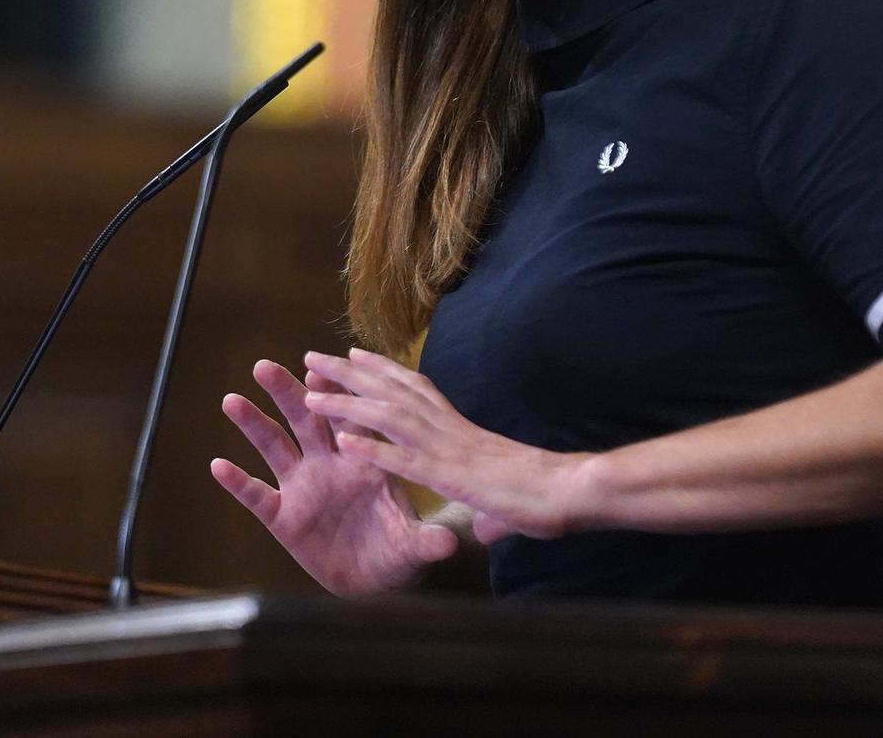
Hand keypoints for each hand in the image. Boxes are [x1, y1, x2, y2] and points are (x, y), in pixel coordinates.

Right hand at [212, 358, 457, 595]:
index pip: (348, 419)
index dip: (335, 396)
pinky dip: (239, 482)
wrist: (373, 579)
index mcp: (362, 461)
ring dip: (253, 424)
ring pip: (275, 447)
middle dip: (286, 393)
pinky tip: (219, 466)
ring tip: (232, 401)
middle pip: (305, 421)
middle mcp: (328, 464)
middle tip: (265, 367)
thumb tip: (448, 541)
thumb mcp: (413, 546)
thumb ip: (425, 542)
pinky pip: (257, 496)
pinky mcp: (283, 517)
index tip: (319, 371)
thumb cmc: (395, 550)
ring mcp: (302, 487)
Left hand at [301, 348, 589, 543]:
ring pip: (388, 417)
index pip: (415, 388)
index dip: (381, 369)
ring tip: (310, 392)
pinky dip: (372, 451)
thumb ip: (487, 511)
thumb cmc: (546, 493)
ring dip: (347, 404)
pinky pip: (404, 461)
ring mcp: (447, 450)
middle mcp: (449, 429)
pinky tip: (343, 443)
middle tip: (312, 357)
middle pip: (390, 391)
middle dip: (349, 373)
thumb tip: (483, 529)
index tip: (354, 352)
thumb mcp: (504, 501)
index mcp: (460, 428)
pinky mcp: (449, 477)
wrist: (571, 491)